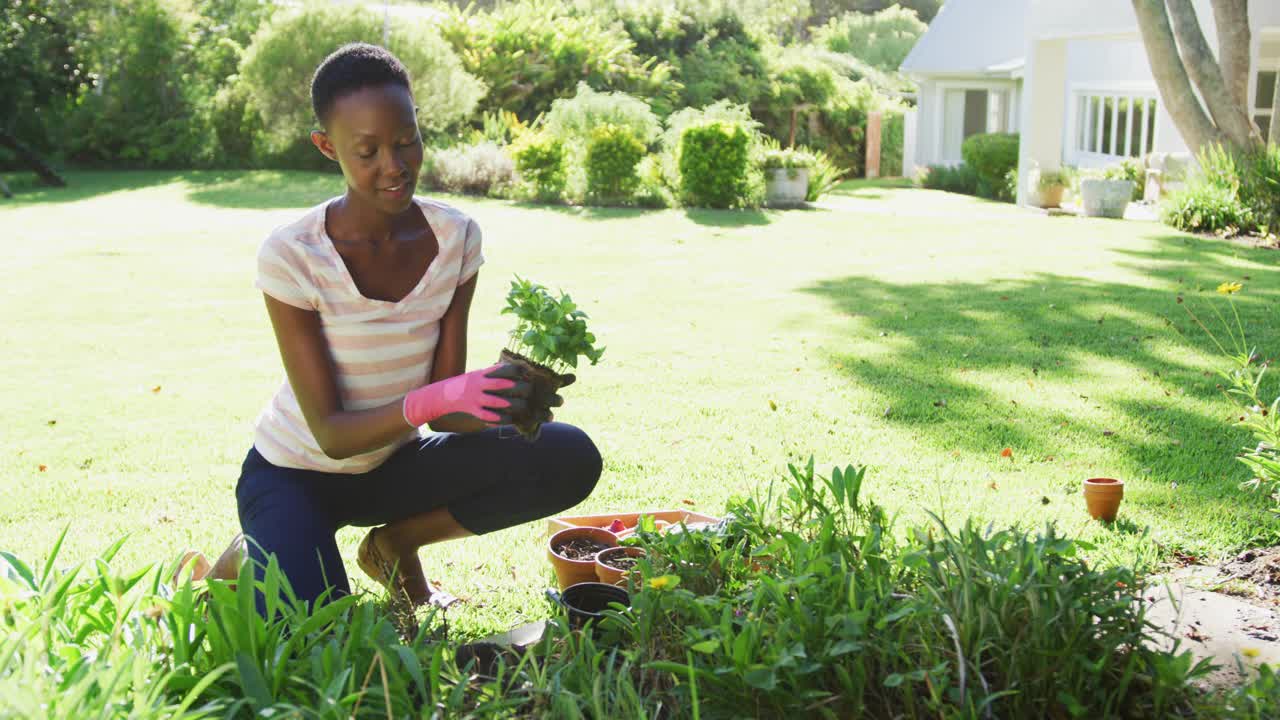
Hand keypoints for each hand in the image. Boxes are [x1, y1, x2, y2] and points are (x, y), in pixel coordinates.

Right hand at [403, 364, 517, 426]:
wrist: (443, 395)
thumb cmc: (464, 384)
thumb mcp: (476, 375)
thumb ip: (490, 373)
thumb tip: (508, 368)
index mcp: (480, 375)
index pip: (498, 370)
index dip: (512, 371)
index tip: (525, 372)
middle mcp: (478, 385)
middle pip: (498, 384)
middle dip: (513, 387)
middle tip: (527, 389)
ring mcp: (475, 398)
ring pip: (493, 401)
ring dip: (506, 403)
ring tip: (517, 405)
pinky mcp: (472, 409)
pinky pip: (485, 415)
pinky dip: (495, 418)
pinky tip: (505, 420)